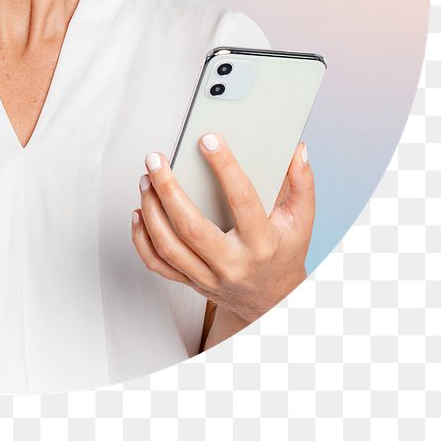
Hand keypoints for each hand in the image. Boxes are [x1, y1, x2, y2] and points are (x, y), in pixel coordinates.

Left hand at [130, 133, 313, 326]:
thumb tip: (297, 149)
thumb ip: (302, 183)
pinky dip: (141, 239)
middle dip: (168, 189)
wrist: (272, 300)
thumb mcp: (301, 221)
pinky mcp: (190, 282)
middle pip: (191, 227)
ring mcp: (208, 277)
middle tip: (155, 159)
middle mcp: (232, 264)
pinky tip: (139, 212)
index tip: (208, 139)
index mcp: (261, 244)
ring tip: (146, 180)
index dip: (224, 167)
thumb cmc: (283, 253)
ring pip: (168, 246)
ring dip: (150, 210)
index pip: (241, 200)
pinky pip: (157, 264)